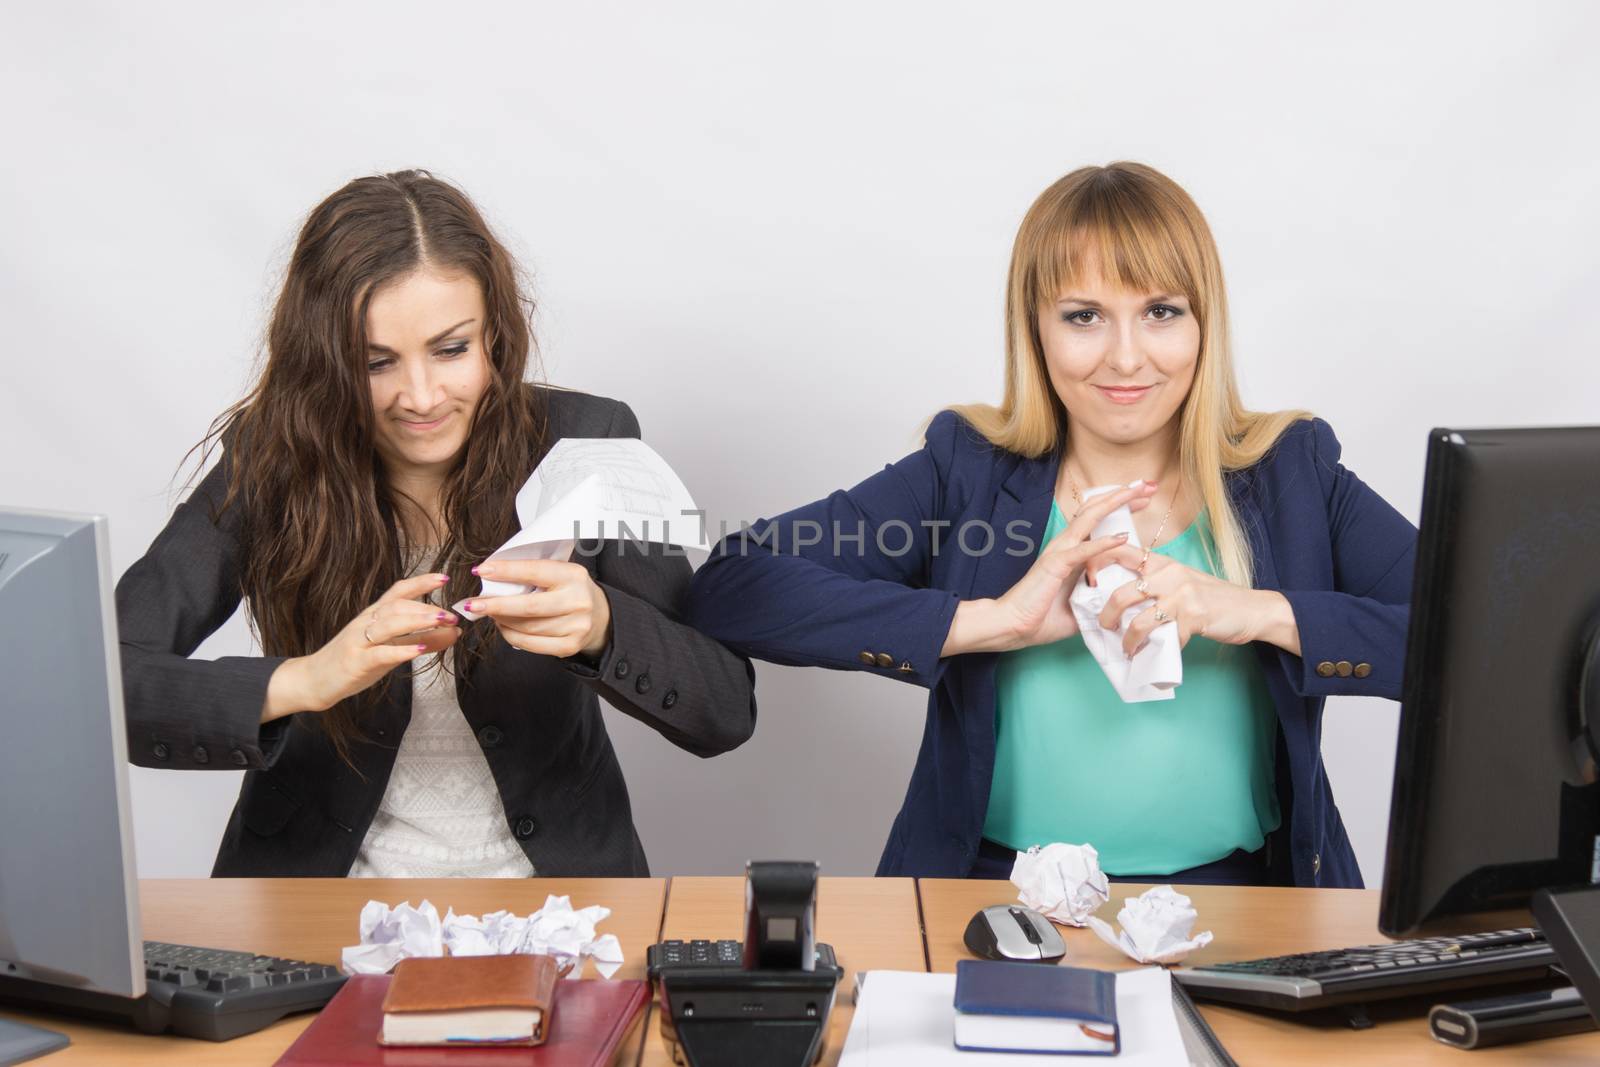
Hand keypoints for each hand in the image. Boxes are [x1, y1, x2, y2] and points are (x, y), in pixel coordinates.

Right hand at [263, 573, 459, 720]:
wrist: (315, 680)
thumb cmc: (356, 660)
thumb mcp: (391, 648)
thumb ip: (421, 639)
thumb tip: (454, 632)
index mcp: (374, 615)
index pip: (398, 591)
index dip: (421, 582)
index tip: (444, 578)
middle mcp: (366, 623)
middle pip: (397, 606)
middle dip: (426, 607)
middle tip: (452, 615)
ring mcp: (359, 641)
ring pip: (389, 624)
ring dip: (418, 621)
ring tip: (442, 622)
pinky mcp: (355, 662)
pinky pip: (380, 653)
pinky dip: (401, 651)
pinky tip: (419, 650)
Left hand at [464, 559, 611, 658]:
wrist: (600, 617)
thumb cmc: (569, 591)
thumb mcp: (559, 574)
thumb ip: (531, 574)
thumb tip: (490, 577)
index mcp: (574, 575)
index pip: (535, 571)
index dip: (506, 571)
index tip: (481, 570)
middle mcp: (578, 600)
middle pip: (529, 606)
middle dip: (496, 605)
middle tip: (472, 604)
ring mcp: (576, 626)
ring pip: (527, 627)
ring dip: (502, 621)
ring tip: (491, 614)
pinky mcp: (570, 646)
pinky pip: (531, 644)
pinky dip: (512, 636)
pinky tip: (504, 627)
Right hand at [941, 481, 1157, 655]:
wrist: (1012, 627)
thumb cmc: (1040, 618)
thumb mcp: (1080, 606)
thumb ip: (1098, 599)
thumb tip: (1120, 603)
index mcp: (1069, 551)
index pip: (1097, 519)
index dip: (1120, 505)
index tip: (1143, 498)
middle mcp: (1064, 545)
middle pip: (1095, 509)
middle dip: (1123, 495)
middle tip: (1148, 485)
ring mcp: (1059, 552)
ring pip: (1089, 518)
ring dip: (1114, 504)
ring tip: (1136, 492)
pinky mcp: (1055, 565)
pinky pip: (1083, 550)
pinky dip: (1104, 542)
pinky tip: (1123, 536)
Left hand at [1085, 545, 1299, 655]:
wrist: (1252, 609)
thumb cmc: (1213, 597)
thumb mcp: (1181, 580)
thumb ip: (1154, 582)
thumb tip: (1120, 596)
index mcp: (1162, 563)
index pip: (1120, 552)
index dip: (1097, 563)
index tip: (1087, 582)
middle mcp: (1169, 575)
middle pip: (1122, 593)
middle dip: (1106, 615)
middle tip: (1104, 627)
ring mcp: (1181, 596)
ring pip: (1138, 620)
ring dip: (1127, 639)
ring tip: (1125, 648)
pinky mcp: (1192, 618)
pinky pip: (1164, 638)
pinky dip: (1154, 650)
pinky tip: (1151, 655)